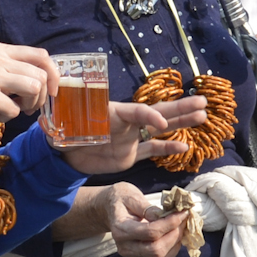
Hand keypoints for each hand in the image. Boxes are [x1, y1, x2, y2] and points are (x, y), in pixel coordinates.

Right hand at [0, 43, 57, 124]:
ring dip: (28, 106)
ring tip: (12, 109)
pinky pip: (14, 110)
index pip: (40, 55)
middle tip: (29, 107)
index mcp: (0, 50)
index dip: (53, 74)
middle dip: (42, 96)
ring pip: (33, 89)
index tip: (51, 90)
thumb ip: (12, 68)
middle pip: (41, 75)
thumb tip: (44, 79)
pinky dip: (7, 117)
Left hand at [58, 95, 207, 174]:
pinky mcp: (130, 155)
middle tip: (202, 102)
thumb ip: (70, 118)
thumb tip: (54, 106)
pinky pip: (152, 150)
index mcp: (114, 113)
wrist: (64, 155)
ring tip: (202, 117)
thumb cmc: (65, 134)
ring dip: (181, 124)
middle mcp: (127, 124)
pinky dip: (168, 149)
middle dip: (180, 108)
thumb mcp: (67, 124)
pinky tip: (184, 146)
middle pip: (158, 113)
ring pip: (161, 130)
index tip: (161, 124)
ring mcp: (131, 139)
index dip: (149, 116)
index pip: (136, 112)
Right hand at [103, 182, 189, 256]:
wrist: (110, 210)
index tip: (182, 212)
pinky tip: (174, 236)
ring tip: (180, 227)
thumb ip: (147, 208)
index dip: (170, 223)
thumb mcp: (132, 196)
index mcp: (120, 229)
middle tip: (183, 219)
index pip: (151, 232)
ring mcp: (131, 256)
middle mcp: (124, 246)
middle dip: (175, 234)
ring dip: (175, 244)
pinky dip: (172, 251)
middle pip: (157, 250)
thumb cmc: (122, 200)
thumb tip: (165, 215)